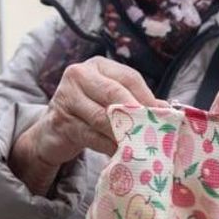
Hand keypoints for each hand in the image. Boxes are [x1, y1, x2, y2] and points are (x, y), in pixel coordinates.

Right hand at [35, 58, 162, 163]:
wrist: (52, 132)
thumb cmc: (89, 113)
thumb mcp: (111, 101)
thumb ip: (136, 101)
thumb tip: (166, 109)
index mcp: (97, 65)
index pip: (128, 77)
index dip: (147, 97)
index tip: (163, 115)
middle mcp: (79, 75)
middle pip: (115, 93)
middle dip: (136, 114)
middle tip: (154, 131)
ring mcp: (66, 97)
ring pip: (103, 117)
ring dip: (124, 133)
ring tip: (141, 145)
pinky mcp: (61, 122)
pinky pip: (92, 135)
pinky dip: (109, 146)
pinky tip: (121, 153)